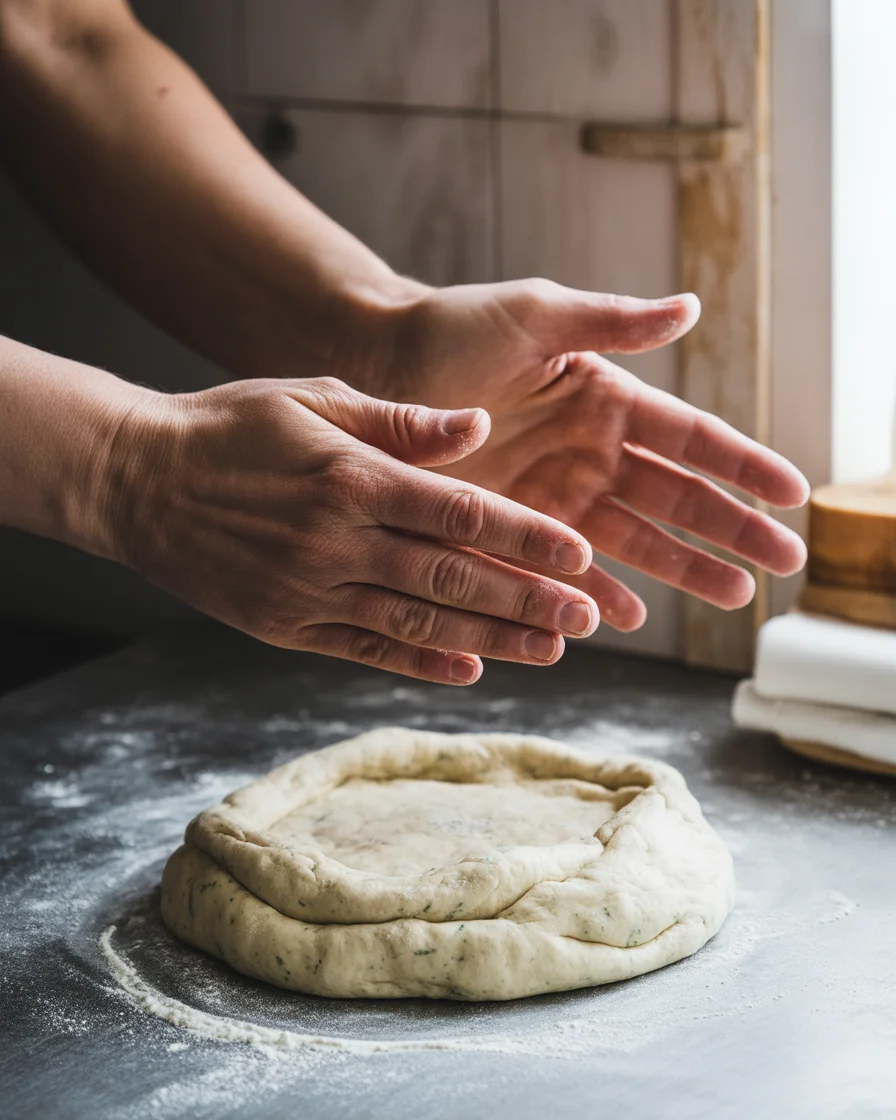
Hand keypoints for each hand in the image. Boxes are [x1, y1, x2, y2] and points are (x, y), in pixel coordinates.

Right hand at [111, 378, 599, 682]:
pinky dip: (421, 661)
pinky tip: (470, 669)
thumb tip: (480, 428)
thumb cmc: (231, 427)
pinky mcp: (284, 625)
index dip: (526, 537)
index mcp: (351, 476)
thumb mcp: (313, 398)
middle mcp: (335, 541)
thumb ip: (402, 421)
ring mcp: (308, 590)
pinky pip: (366, 649)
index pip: (461, 513)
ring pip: (418, 620)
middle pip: (452, 576)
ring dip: (490, 638)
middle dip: (527, 599)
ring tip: (551, 649)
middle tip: (587, 616)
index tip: (580, 555)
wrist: (136, 481)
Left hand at [375, 280, 808, 629]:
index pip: (690, 438)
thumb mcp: (535, 316)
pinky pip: (564, 568)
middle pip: (678, 498)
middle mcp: (589, 452)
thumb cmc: (452, 329)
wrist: (374, 365)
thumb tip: (690, 309)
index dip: (743, 465)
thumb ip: (609, 323)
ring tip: (733, 598)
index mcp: (604, 399)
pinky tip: (625, 620)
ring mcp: (554, 494)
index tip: (793, 494)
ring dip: (683, 569)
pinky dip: (594, 594)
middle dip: (733, 529)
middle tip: (784, 564)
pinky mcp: (512, 526)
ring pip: (635, 540)